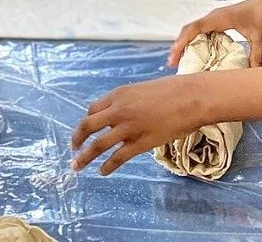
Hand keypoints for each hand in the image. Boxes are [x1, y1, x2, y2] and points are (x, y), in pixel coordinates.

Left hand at [71, 75, 204, 175]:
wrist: (188, 98)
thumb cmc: (169, 91)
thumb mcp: (141, 90)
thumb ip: (127, 101)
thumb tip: (119, 113)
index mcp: (118, 94)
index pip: (92, 109)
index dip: (87, 121)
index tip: (84, 130)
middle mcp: (118, 110)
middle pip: (88, 125)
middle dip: (76, 138)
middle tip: (72, 148)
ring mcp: (128, 128)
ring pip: (98, 144)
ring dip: (85, 157)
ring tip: (77, 166)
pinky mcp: (140, 143)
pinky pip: (117, 157)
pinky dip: (107, 166)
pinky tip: (102, 172)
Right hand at [169, 0, 261, 67]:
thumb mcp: (261, 39)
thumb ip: (256, 58)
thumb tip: (252, 78)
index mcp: (220, 18)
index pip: (195, 28)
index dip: (183, 40)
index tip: (174, 54)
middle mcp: (214, 17)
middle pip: (190, 28)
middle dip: (180, 44)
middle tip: (173, 63)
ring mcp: (215, 18)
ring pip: (194, 29)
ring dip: (186, 42)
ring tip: (181, 60)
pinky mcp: (219, 21)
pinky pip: (202, 30)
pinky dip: (195, 40)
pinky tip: (197, 53)